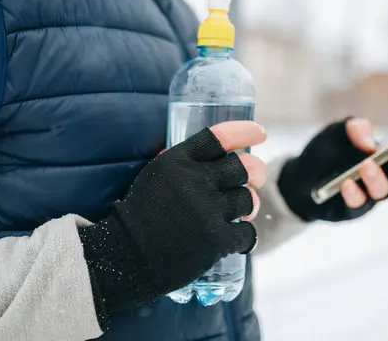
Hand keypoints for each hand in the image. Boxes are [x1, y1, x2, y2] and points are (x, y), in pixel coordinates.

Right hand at [79, 121, 267, 314]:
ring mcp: (208, 210)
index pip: (218, 137)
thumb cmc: (141, 216)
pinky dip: (245, 236)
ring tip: (238, 213)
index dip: (243, 131)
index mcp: (177, 161)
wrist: (127, 256)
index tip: (260, 132)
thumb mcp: (154, 177)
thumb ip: (182, 165)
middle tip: (256, 177)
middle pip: (243, 167)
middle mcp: (195, 181)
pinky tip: (237, 238)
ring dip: (246, 206)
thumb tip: (216, 157)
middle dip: (255, 171)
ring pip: (248, 199)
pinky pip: (248, 232)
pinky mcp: (216, 239)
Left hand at [277, 118, 387, 221]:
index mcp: (384, 158)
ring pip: (382, 192)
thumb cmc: (324, 153)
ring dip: (376, 178)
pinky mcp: (350, 211)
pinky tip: (347, 183)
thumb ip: (352, 128)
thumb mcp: (334, 133)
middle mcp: (382, 179)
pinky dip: (353, 194)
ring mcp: (368, 197)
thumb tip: (369, 142)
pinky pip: (356, 205)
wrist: (299, 178)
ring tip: (366, 164)